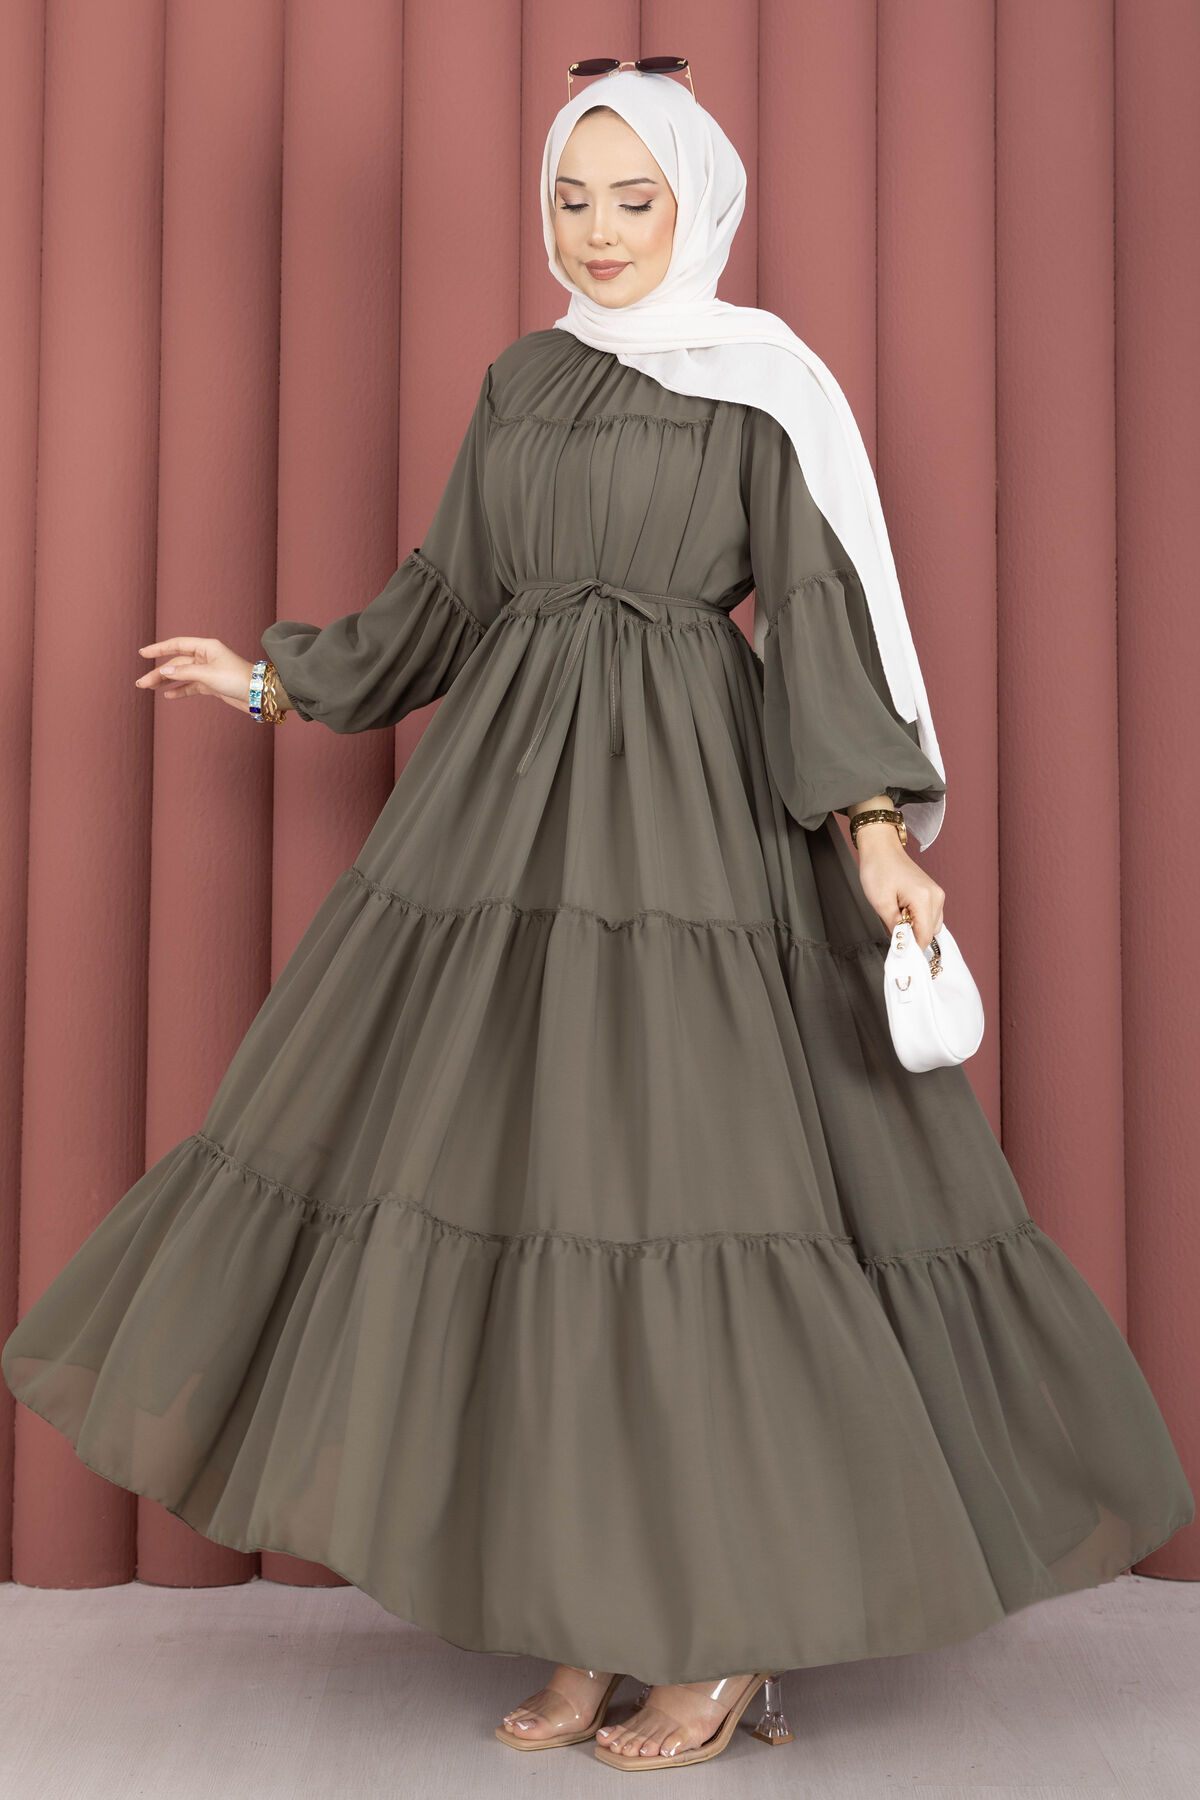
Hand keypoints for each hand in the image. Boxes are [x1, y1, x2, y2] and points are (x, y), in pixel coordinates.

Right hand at [134, 637, 265, 712]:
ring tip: (148, 688)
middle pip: (176, 663)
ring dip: (165, 682)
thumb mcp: (208, 674)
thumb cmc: (237, 678)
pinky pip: (191, 686)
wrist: (258, 693)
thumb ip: (184, 673)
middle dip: (158, 673)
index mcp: (206, 647)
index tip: (143, 653)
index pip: (177, 645)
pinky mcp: (212, 685)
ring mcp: (208, 671)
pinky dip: (179, 690)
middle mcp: (206, 657)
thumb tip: (164, 672)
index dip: (159, 648)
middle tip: (141, 683)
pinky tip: (168, 695)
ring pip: (181, 676)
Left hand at [853, 826, 944, 950]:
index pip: (924, 936)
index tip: (897, 949)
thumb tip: (903, 946)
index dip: (911, 946)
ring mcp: (937, 894)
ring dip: (915, 927)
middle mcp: (936, 897)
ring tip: (897, 913)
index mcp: (924, 898)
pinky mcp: (933, 894)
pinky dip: (917, 920)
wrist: (881, 849)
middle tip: (892, 924)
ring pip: (932, 926)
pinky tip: (903, 910)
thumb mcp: (881, 903)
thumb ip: (895, 928)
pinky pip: (930, 916)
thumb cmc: (879, 870)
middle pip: (930, 933)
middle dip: (912, 935)